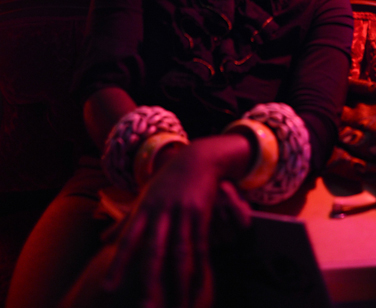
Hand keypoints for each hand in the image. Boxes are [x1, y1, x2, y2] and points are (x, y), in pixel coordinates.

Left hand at [102, 136, 252, 307]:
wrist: (198, 158)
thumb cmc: (166, 181)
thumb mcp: (143, 197)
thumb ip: (124, 221)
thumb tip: (102, 241)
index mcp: (144, 209)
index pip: (128, 240)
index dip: (118, 264)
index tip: (108, 288)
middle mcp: (161, 212)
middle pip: (153, 252)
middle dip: (149, 282)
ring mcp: (182, 212)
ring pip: (179, 254)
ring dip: (178, 284)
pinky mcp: (202, 213)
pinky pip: (201, 247)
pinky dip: (199, 270)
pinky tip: (198, 289)